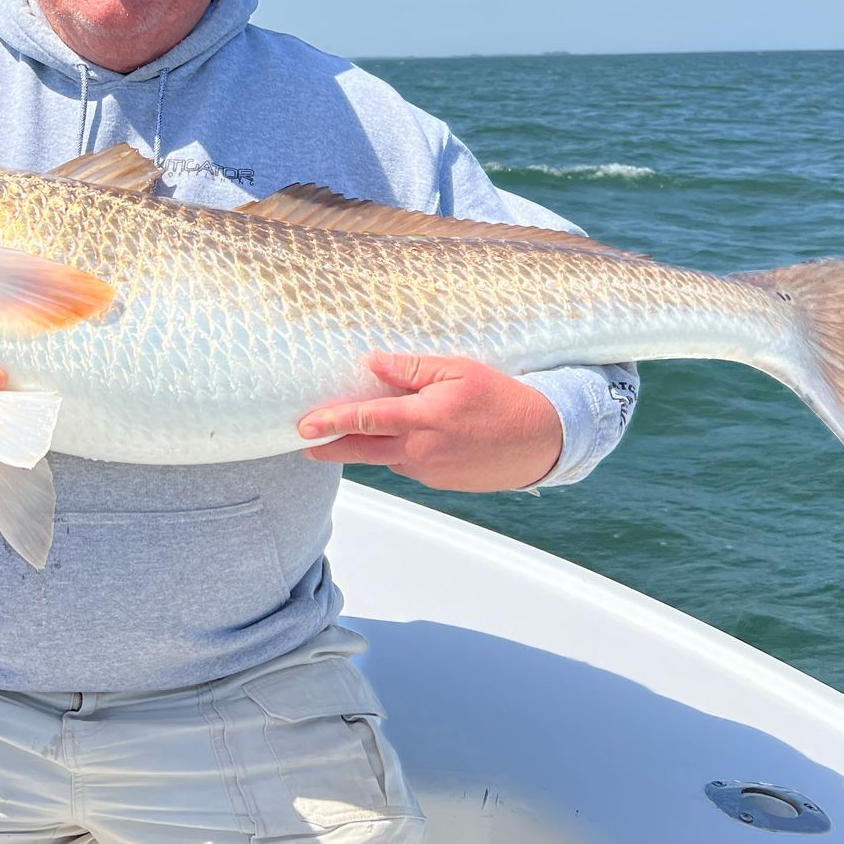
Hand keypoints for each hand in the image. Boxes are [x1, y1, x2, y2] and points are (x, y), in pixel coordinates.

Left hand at [298, 353, 562, 492]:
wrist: (540, 441)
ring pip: (385, 456)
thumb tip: (372, 362)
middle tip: (303, 444)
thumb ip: (412, 369)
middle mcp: (422, 449)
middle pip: (363, 450)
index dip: (332, 422)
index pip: (367, 419)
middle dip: (329, 446)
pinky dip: (397, 451)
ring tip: (346, 431)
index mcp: (424, 418)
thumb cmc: (502, 398)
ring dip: (365, 447)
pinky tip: (404, 436)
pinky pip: (407, 464)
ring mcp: (429, 470)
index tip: (304, 426)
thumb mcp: (459, 370)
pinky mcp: (438, 481)